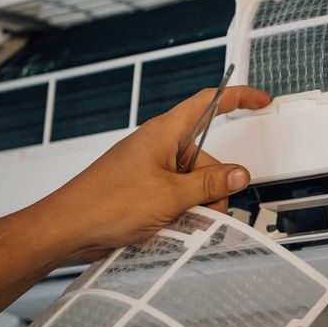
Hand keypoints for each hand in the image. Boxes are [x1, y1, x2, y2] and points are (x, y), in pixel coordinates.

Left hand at [41, 85, 270, 262]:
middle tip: (207, 209)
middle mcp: (160, 147)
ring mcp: (152, 170)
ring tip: (179, 222)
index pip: (209, 103)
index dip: (238, 97)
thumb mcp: (169, 195)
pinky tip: (170, 227)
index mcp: (165, 133)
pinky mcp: (146, 191)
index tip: (260, 100)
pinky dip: (181, 212)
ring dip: (197, 205)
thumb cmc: (103, 203)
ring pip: (194, 183)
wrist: (67, 228)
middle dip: (214, 187)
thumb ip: (209, 184)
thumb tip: (238, 174)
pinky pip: (177, 197)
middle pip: (207, 159)